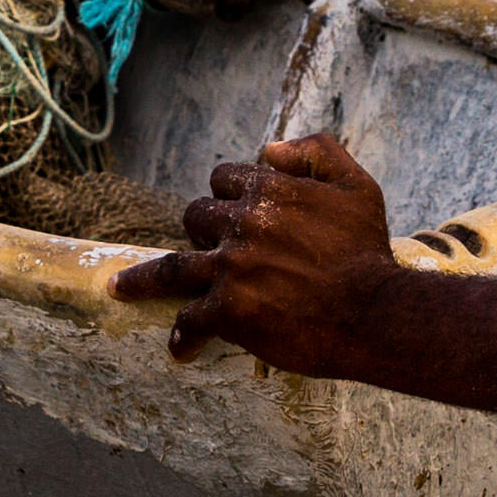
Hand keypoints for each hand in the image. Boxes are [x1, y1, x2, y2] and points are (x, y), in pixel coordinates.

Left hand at [112, 134, 398, 369]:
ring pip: (171, 267)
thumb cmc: (368, 251)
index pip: (224, 180)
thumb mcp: (357, 185)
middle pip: (195, 217)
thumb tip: (268, 148)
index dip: (231, 197)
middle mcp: (241, 225)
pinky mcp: (228, 312)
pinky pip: (190, 320)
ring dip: (145, 280)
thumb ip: (317, 153)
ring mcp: (229, 269)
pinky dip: (183, 335)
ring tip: (120, 290)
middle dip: (202, 232)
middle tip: (218, 254)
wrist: (376, 313)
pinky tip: (179, 349)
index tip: (236, 215)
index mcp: (268, 190)